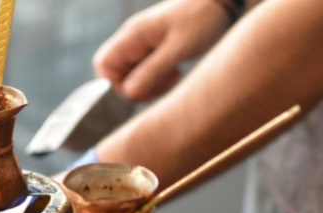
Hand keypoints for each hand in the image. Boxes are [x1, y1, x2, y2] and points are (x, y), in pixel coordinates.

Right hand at [93, 0, 230, 101]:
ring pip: (133, 75)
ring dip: (149, 85)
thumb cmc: (200, 19)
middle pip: (117, 73)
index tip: (136, 93)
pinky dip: (158, 80)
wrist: (219, 3)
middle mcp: (134, 39)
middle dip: (135, 88)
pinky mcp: (157, 50)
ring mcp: (144, 45)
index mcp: (133, 35)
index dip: (113, 84)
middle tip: (159, 88)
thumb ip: (152, 71)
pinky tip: (174, 74)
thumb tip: (128, 93)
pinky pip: (147, 72)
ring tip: (171, 78)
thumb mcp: (178, 49)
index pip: (104, 64)